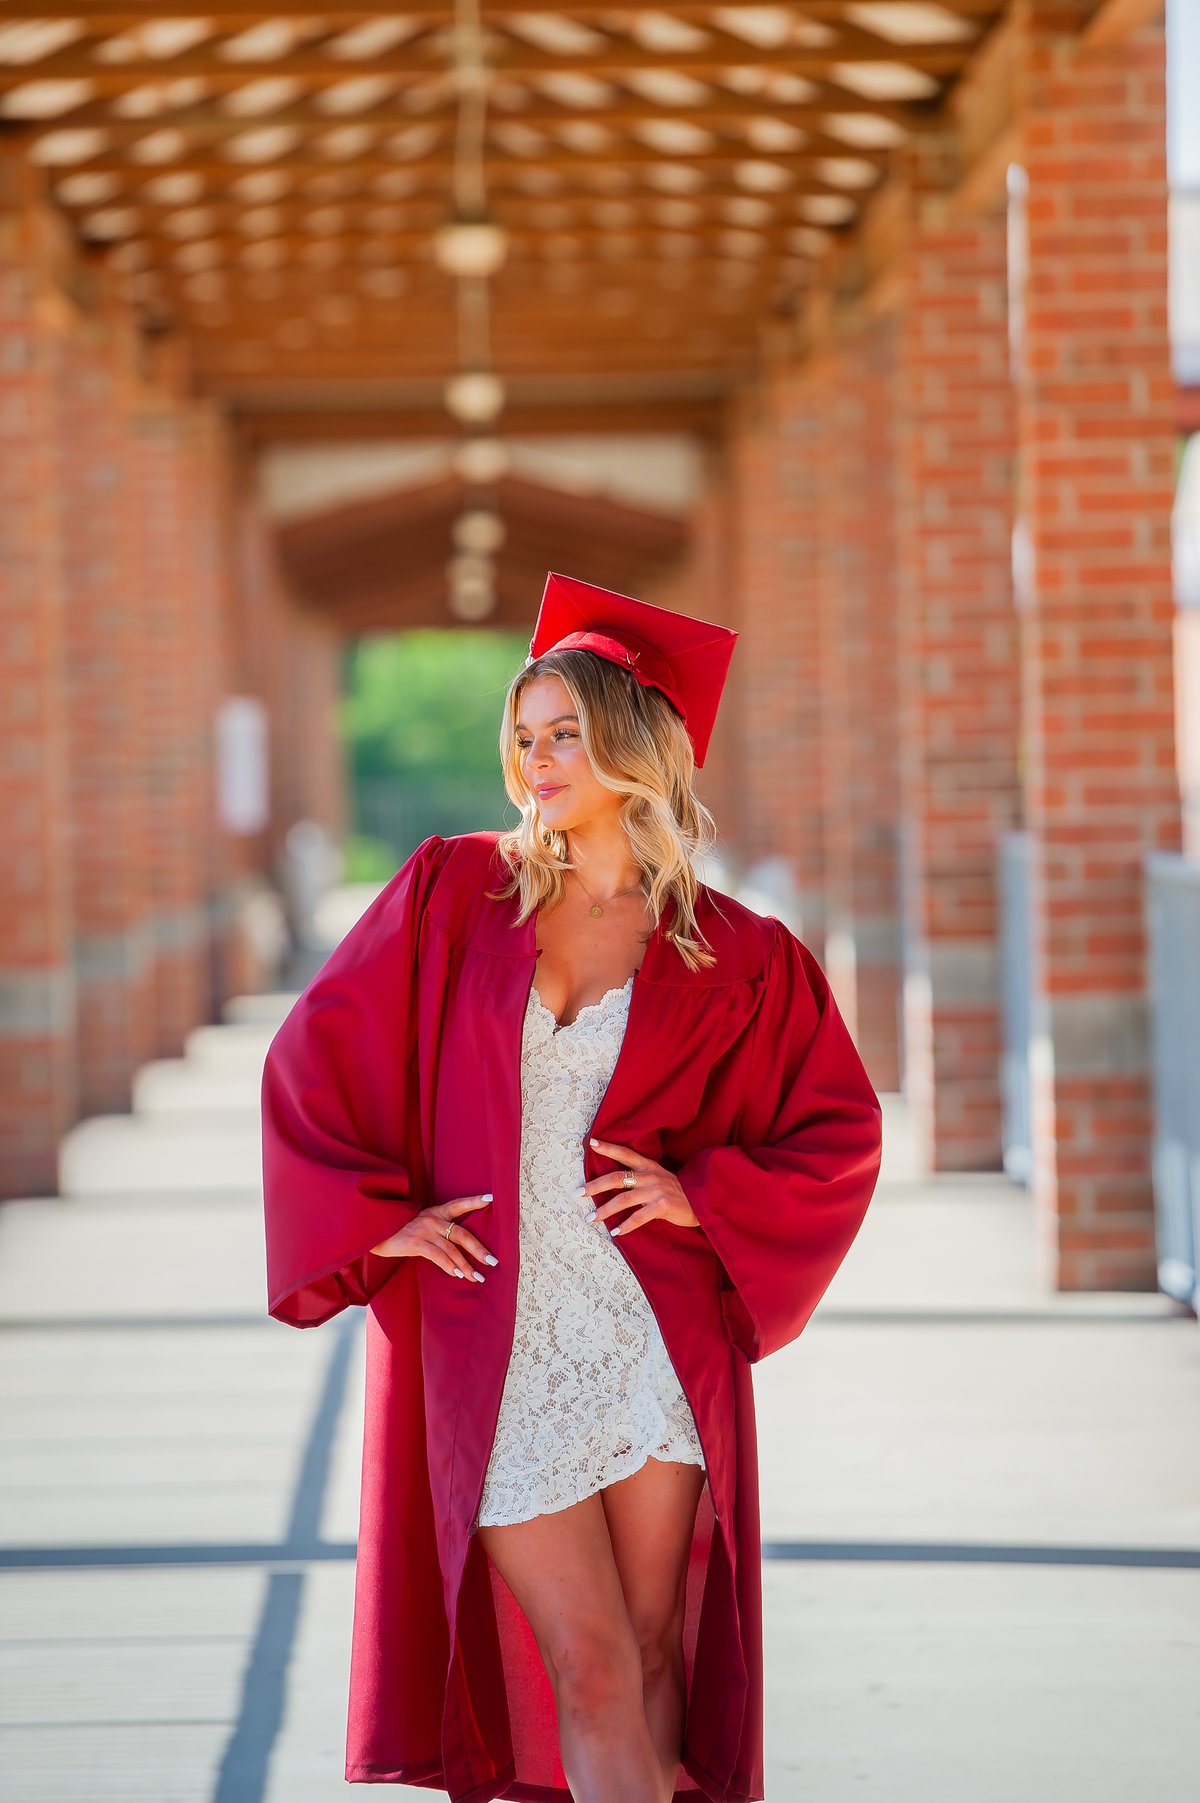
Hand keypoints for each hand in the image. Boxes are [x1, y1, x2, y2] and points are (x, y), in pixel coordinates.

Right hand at [370, 1193, 496, 1282]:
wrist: (375, 1231)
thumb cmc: (401, 1231)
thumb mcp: (421, 1225)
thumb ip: (439, 1231)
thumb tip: (460, 1248)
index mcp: (436, 1212)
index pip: (459, 1204)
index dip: (474, 1202)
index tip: (491, 1199)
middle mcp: (432, 1218)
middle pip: (462, 1233)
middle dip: (479, 1249)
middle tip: (493, 1262)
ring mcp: (424, 1230)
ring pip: (452, 1249)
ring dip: (466, 1266)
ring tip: (477, 1277)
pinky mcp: (415, 1242)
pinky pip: (437, 1256)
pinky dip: (449, 1266)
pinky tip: (458, 1275)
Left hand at [580, 1138, 699, 1237]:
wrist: (703, 1202)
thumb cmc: (678, 1192)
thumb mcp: (660, 1177)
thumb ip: (641, 1177)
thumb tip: (614, 1182)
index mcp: (649, 1166)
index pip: (626, 1154)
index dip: (609, 1148)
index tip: (592, 1143)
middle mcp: (651, 1176)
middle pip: (617, 1177)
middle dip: (595, 1185)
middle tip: (578, 1192)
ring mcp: (657, 1190)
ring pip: (623, 1199)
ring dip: (604, 1210)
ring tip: (590, 1218)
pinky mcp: (663, 1206)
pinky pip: (639, 1217)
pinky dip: (625, 1225)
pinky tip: (615, 1231)